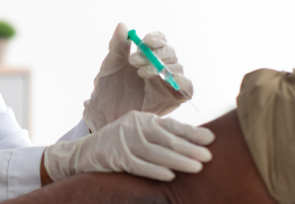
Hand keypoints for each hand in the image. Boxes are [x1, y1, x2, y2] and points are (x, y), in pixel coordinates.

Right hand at [42, 110, 214, 181]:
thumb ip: (159, 135)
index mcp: (142, 119)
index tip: (211, 138)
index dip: (192, 132)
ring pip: (155, 151)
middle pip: (166, 138)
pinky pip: (138, 164)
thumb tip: (191, 143)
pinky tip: (169, 175)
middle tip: (208, 156)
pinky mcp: (115, 156)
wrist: (83, 153)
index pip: (171, 125)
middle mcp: (134, 126)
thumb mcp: (137, 133)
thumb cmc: (117, 145)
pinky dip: (154, 170)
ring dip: (177, 160)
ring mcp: (123, 141)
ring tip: (196, 167)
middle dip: (189, 147)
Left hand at [82, 23, 192, 131]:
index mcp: (147, 56)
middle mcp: (160, 68)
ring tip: (141, 72)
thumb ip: (117, 46)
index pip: (160, 41)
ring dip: (161, 67)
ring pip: (177, 68)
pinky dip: (183, 82)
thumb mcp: (109, 66)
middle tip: (134, 60)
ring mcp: (168, 84)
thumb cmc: (107, 90)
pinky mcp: (174, 99)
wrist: (105, 116)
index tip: (144, 41)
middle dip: (154, 54)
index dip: (156, 38)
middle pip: (170, 52)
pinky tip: (169, 79)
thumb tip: (122, 25)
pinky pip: (187, 88)